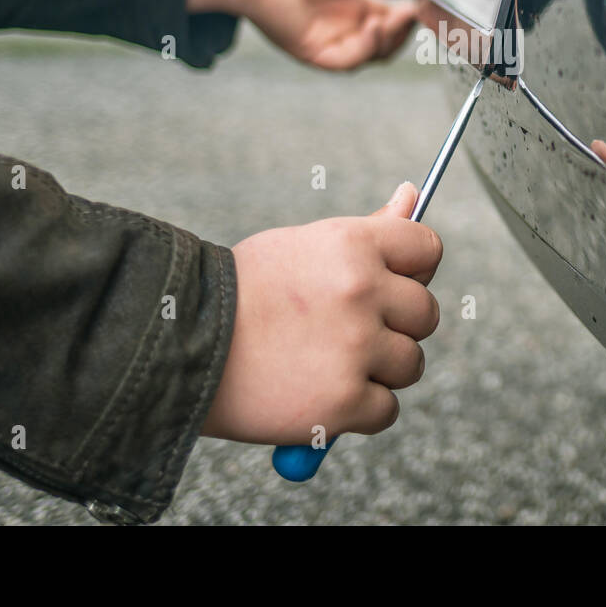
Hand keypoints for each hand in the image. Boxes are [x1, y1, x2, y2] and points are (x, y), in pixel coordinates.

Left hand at [186, 0, 417, 69]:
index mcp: (348, 6)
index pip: (387, 22)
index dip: (407, 16)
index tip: (423, 3)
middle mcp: (339, 27)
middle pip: (383, 44)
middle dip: (403, 32)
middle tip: (415, 13)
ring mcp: (325, 41)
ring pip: (369, 57)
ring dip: (389, 41)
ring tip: (397, 19)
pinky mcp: (310, 50)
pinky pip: (345, 62)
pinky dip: (366, 50)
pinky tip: (374, 27)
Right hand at [202, 182, 441, 444]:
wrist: (178, 346)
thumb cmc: (243, 292)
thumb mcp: (304, 246)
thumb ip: (368, 231)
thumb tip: (412, 195)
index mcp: (353, 244)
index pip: (427, 249)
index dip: (413, 270)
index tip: (390, 285)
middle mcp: (361, 291)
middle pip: (425, 314)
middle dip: (396, 326)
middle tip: (348, 331)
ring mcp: (355, 349)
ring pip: (411, 364)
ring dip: (379, 370)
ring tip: (325, 362)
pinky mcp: (344, 402)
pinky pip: (386, 410)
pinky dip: (358, 411)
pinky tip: (318, 393)